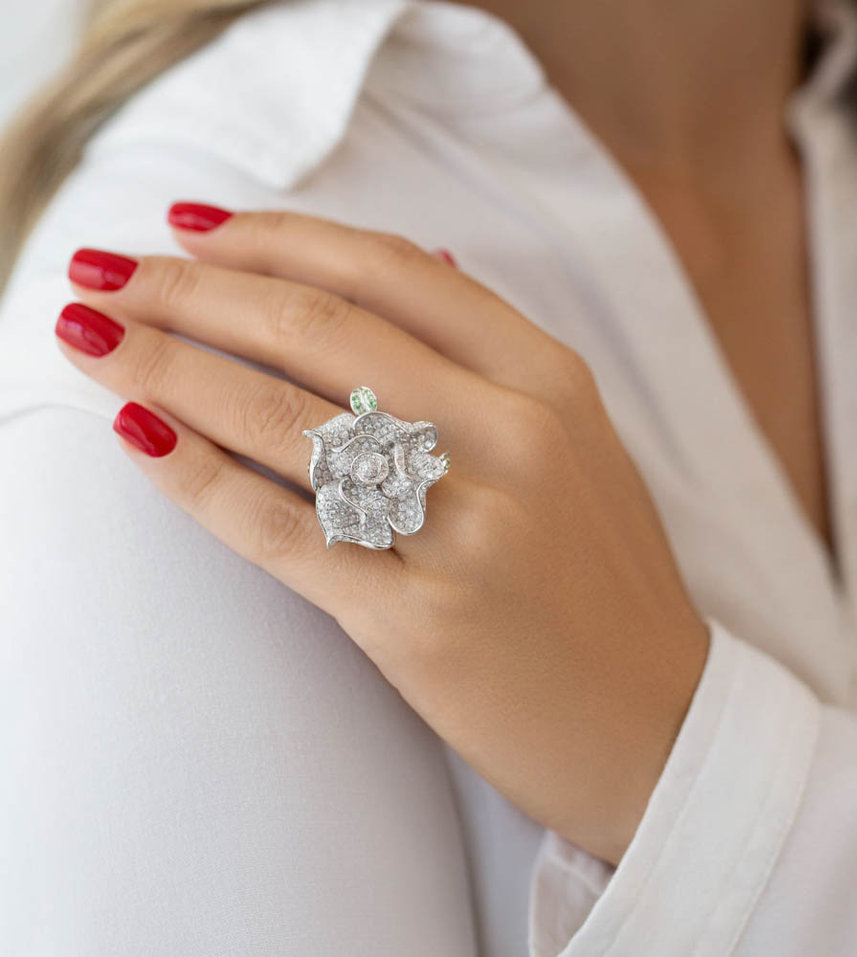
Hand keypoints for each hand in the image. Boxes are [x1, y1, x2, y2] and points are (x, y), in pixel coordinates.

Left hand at [56, 205, 708, 863]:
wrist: (656, 726)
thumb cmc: (603, 583)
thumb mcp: (579, 446)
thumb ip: (494, 355)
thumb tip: (416, 257)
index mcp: (550, 382)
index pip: (387, 271)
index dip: (273, 236)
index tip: (189, 227)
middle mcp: (512, 437)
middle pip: (318, 329)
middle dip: (190, 291)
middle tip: (102, 272)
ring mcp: (468, 529)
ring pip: (284, 419)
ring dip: (165, 368)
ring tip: (89, 339)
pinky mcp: (420, 621)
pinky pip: (279, 529)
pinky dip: (196, 477)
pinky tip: (137, 437)